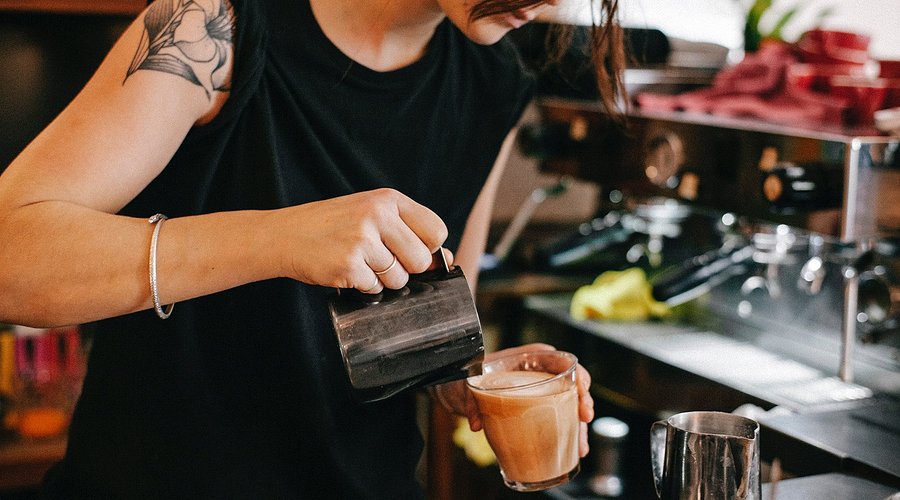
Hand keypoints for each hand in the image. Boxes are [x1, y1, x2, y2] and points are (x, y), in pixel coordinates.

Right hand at [275, 188, 448, 292]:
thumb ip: (408, 232)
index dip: (428, 247)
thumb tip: (445, 258)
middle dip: (406, 268)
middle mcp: (378, 215)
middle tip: (380, 259)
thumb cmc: (333, 226)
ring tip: (360, 262)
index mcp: (389, 199)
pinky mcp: (348, 265)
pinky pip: (375, 288)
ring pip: (399, 278)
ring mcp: (362, 240)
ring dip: (383, 279)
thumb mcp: (372, 214)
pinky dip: (363, 286)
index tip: (410, 250)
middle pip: (421, 259)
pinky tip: (346, 270)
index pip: (436, 231)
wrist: (285, 234)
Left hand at [433, 343, 594, 457]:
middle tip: (585, 418)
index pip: (559, 359)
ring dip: (578, 426)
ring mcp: (539, 393)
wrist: (456, 390)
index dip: (575, 372)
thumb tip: (476, 423)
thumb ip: (470, 399)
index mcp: (526, 359)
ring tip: (581, 448)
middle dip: (583, 401)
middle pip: (570, 384)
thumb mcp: (465, 384)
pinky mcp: (535, 411)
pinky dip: (567, 435)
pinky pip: (557, 421)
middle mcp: (537, 374)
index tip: (581, 387)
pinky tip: (573, 451)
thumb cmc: (463, 378)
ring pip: (568, 406)